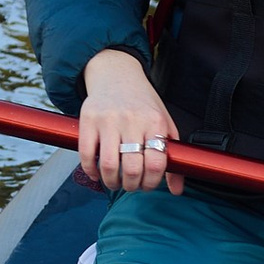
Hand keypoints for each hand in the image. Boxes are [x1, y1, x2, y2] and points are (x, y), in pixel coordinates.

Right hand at [79, 50, 180, 191]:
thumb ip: (172, 156)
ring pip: (108, 165)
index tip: (147, 185)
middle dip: (131, 186)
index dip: (151, 183)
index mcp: (155, 122)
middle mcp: (132, 120)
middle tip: (130, 185)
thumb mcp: (164, 124)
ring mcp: (109, 120)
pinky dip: (90, 171)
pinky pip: (86, 154)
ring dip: (111, 182)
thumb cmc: (143, 103)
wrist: (117, 74)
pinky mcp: (89, 119)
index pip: (156, 164)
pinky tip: (96, 173)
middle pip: (132, 169)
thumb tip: (176, 190)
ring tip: (114, 181)